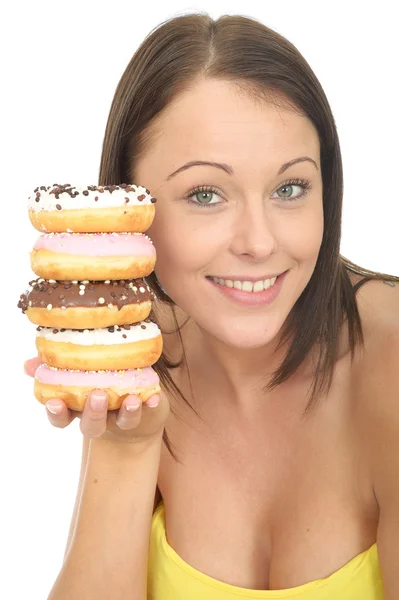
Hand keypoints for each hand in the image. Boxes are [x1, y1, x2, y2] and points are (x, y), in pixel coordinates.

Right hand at [24, 357, 169, 443]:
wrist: (137, 405)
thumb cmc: (99, 381)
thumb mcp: (76, 373)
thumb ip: (55, 367)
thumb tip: (28, 364)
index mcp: (78, 407)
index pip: (61, 417)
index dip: (56, 413)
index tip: (54, 402)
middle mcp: (99, 417)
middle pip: (91, 425)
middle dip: (93, 412)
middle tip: (97, 395)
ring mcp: (122, 418)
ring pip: (121, 422)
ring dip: (126, 412)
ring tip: (131, 400)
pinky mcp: (145, 413)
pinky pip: (148, 412)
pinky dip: (150, 404)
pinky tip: (154, 397)